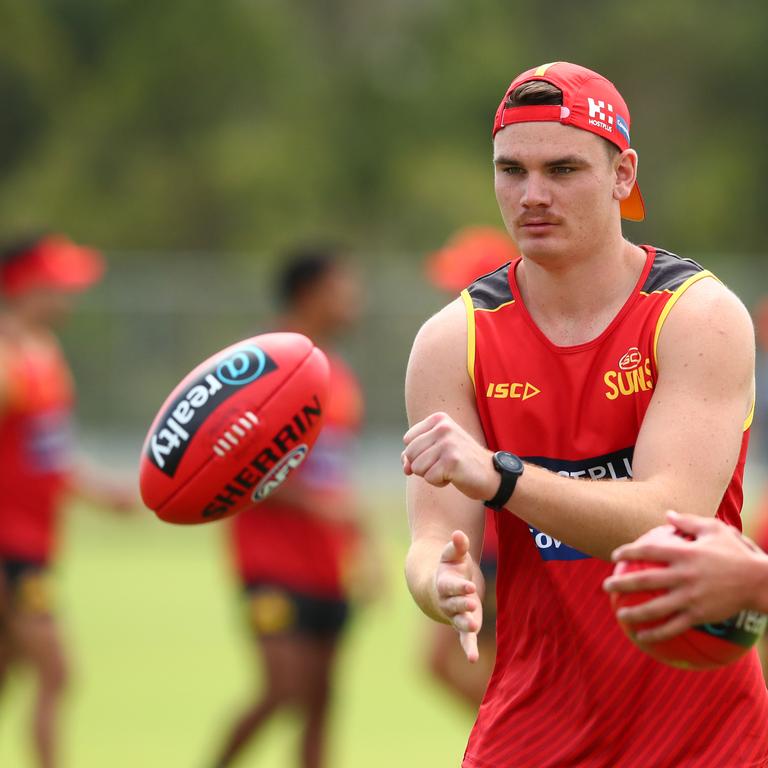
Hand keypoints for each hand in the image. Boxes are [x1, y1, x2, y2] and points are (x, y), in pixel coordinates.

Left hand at [402, 412, 496, 501]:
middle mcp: (443, 427)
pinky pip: (429, 478)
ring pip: (417, 468)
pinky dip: (439, 482)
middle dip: (423, 465)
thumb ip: (414, 454)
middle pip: (410, 454)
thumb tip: (406, 467)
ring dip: (431, 474)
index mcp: (438, 419)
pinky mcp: (451, 461)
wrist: (491, 474)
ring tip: (449, 469)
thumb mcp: (436, 450)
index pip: (408, 440)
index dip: (418, 454)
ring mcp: (448, 443)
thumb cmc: (461, 462)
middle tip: (445, 463)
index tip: (438, 454)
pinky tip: (454, 476)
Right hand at [435, 530, 483, 662]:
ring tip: (474, 626)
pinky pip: (464, 639)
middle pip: (454, 604)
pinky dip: (468, 648)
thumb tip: (459, 533)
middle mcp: (447, 601)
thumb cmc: (449, 567)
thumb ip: (457, 545)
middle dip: (462, 605)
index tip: (469, 587)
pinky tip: (473, 659)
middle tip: (472, 604)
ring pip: (459, 622)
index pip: (450, 586)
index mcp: (443, 583)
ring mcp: (454, 615)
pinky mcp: (463, 625)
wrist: (438, 587)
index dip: (459, 587)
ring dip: (465, 625)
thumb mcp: (452, 555)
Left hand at [603, 510, 764, 641]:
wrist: (760, 581)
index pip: (648, 551)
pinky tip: (641, 636)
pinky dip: (656, 632)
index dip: (628, 552)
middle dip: (622, 584)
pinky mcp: (699, 615)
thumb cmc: (736, 552)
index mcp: (684, 553)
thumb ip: (688, 521)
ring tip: (619, 614)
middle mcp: (684, 576)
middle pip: (645, 581)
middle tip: (605, 586)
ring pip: (656, 608)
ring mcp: (691, 597)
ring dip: (634, 612)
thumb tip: (667, 513)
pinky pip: (673, 627)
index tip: (614, 555)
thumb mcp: (714, 529)